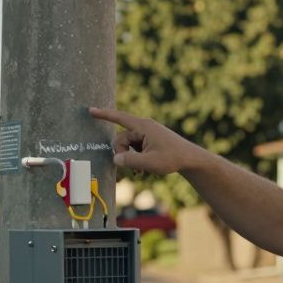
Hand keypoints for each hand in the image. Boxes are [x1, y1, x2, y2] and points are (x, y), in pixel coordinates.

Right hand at [89, 107, 209, 175]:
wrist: (191, 159)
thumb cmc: (173, 158)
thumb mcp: (149, 163)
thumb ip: (130, 161)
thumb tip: (115, 159)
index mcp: (143, 127)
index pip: (119, 118)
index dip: (104, 115)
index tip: (90, 110)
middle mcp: (144, 128)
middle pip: (122, 139)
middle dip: (123, 155)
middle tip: (134, 171)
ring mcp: (148, 134)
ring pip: (129, 146)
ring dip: (131, 159)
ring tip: (143, 172)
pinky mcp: (151, 141)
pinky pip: (137, 148)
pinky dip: (138, 158)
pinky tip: (147, 169)